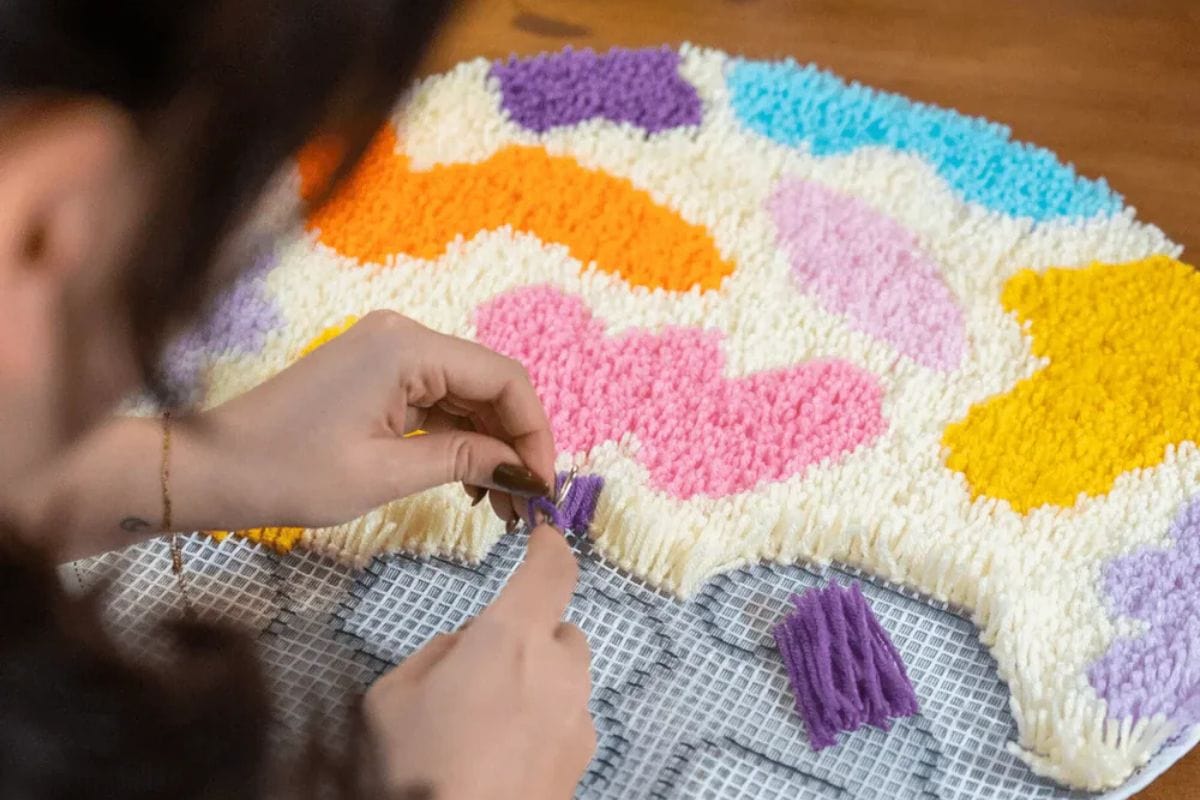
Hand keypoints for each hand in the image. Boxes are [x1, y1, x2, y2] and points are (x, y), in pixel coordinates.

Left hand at [194, 310, 555, 529]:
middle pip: (490, 385)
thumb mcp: (384, 473)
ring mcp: (389, 353)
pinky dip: (460, 441)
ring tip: (502, 507)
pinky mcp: (377, 376)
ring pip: (467, 396)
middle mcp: (404, 336)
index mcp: (407, 347)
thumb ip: (462, 460)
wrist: (208, 468)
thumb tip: (523, 470)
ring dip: (490, 447)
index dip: (535, 433)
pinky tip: (470, 485)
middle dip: (515, 444)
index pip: (505, 378)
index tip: (544, 486)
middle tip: (528, 506)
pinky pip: (438, 402)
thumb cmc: (287, 471)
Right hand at [364, 525, 594, 798]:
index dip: (551, 546)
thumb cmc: (415, 768)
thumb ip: (436, 654)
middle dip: (527, 636)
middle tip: (478, 669)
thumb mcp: (391, 697)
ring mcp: (578, 720)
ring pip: (564, 678)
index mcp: (512, 638)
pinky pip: (566, 720)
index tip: (545, 536)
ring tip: (483, 724)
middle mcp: (559, 671)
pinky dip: (543, 722)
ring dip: (536, 681)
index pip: (553, 570)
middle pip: (558, 629)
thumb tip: (467, 646)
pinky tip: (501, 757)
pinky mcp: (583, 762)